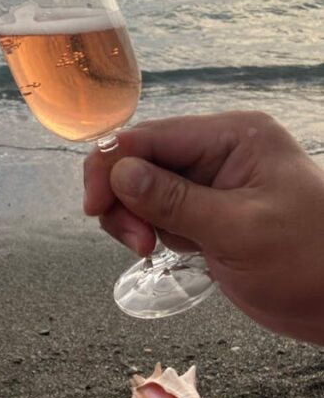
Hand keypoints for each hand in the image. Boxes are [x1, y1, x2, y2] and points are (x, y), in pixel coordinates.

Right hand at [84, 112, 323, 343]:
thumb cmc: (308, 261)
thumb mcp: (239, 230)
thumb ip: (174, 201)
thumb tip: (117, 172)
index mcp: (232, 136)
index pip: (151, 137)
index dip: (112, 166)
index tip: (95, 209)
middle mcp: (218, 150)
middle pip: (140, 160)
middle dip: (124, 198)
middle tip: (137, 243)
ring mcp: (212, 181)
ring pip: (143, 187)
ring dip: (135, 218)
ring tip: (150, 250)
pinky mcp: (208, 211)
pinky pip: (160, 210)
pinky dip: (152, 229)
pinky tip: (172, 250)